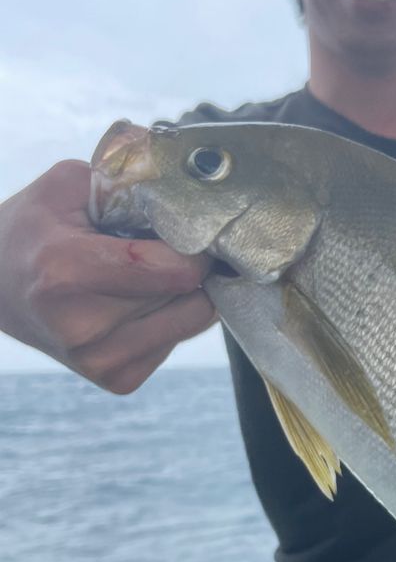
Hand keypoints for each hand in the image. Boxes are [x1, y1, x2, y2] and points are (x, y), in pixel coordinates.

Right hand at [0, 160, 215, 393]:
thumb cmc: (34, 230)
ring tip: (142, 276)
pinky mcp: (117, 380)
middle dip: (187, 266)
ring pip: (191, 321)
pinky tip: (134, 302)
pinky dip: (168, 318)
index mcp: (68, 271)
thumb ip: (128, 182)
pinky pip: (176, 342)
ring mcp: (100, 360)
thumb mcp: (68, 186)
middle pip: (187, 294)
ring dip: (182, 295)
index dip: (194, 245)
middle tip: (157, 249)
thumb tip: (189, 197)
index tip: (188, 230)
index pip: (174, 270)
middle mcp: (83, 325)